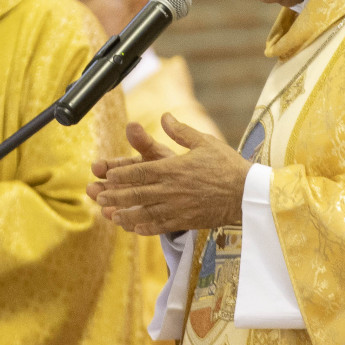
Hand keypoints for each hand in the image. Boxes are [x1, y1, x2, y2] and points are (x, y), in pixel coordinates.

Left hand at [87, 115, 250, 236]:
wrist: (247, 193)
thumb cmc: (227, 165)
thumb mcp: (204, 141)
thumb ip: (181, 131)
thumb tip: (165, 117)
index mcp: (173, 168)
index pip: (139, 172)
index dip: (120, 175)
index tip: (105, 176)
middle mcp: (171, 189)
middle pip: (136, 193)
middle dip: (115, 195)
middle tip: (98, 196)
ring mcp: (177, 207)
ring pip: (144, 211)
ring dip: (124, 212)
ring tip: (109, 214)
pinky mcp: (186, 220)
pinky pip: (160, 226)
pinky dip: (145, 227)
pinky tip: (134, 228)